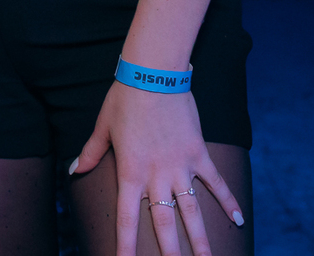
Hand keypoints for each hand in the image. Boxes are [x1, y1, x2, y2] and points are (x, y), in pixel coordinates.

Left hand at [69, 84, 244, 255]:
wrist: (154, 75)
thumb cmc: (124, 99)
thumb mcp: (102, 127)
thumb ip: (91, 153)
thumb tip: (75, 169)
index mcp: (130, 172)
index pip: (127, 217)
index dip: (125, 245)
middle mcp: (156, 175)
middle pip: (164, 222)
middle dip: (170, 251)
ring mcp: (180, 167)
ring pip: (192, 211)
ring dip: (200, 238)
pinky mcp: (198, 154)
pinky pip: (215, 182)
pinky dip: (228, 201)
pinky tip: (238, 221)